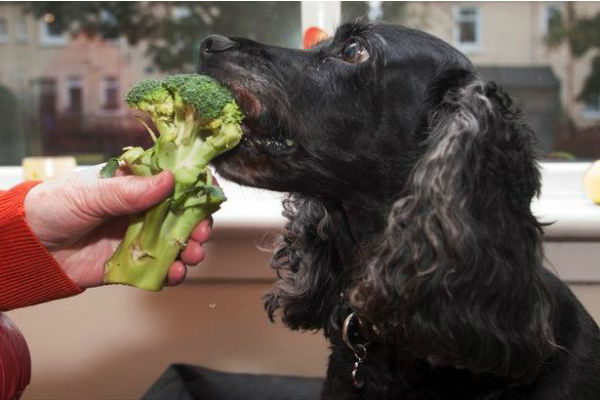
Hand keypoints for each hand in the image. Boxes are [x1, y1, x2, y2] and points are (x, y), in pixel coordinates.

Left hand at [23, 166, 211, 288]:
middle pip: (182, 213)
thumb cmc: (51, 207)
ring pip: (176, 242)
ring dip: (189, 248)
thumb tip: (168, 180)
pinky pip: (158, 268)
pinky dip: (172, 272)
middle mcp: (141, 209)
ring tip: (191, 255)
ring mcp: (138, 237)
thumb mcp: (90, 193)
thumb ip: (129, 191)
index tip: (208, 192)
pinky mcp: (131, 264)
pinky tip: (174, 273)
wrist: (25, 248)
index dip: (195, 185)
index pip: (173, 179)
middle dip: (197, 223)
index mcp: (134, 183)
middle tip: (200, 232)